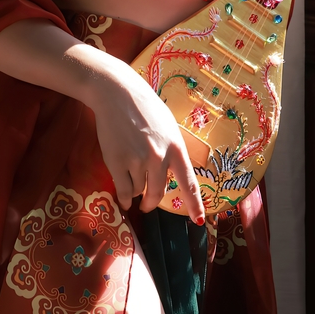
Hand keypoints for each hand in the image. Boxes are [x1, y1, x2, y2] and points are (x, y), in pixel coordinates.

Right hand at [86, 63, 206, 224]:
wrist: (116, 93)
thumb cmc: (144, 108)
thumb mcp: (168, 127)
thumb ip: (172, 151)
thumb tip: (173, 175)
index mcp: (176, 148)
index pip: (189, 183)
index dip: (194, 205)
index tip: (198, 221)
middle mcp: (159, 157)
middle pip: (158, 194)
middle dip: (152, 203)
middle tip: (148, 205)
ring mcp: (137, 161)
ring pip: (139, 192)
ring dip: (136, 191)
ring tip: (131, 178)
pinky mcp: (117, 162)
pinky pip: (124, 191)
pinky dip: (124, 197)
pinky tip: (124, 198)